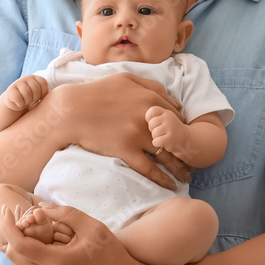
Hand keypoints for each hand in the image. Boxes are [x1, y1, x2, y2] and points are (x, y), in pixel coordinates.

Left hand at [0, 203, 149, 264]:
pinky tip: (50, 242)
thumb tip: (40, 208)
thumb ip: (65, 214)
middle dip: (13, 235)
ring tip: (39, 227)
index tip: (7, 210)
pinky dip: (35, 255)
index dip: (9, 225)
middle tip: (21, 217)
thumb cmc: (113, 255)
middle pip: (14, 256)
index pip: (18, 244)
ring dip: (25, 245)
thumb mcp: (92, 227)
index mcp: (56, 264)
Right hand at [5, 75, 48, 111]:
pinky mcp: (10, 90)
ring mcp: (17, 83)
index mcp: (35, 77)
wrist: (15, 103)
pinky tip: (19, 103)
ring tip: (26, 102)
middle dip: (35, 98)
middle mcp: (26, 78)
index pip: (43, 82)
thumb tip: (59, 96)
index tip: (40, 98)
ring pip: (27, 93)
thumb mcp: (39, 94)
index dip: (43, 93)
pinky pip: (18, 98)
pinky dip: (20, 104)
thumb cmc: (30, 99)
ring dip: (27, 101)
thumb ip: (46, 92)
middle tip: (32, 102)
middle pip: (35, 88)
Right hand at [46, 73, 186, 188]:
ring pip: (167, 155)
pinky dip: (162, 179)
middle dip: (186, 151)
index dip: (183, 131)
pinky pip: (150, 168)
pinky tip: (170, 185)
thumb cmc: (97, 92)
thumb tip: (175, 102)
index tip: (186, 141)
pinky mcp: (126, 150)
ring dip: (179, 168)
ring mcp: (138, 135)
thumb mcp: (126, 78)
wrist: (72, 110)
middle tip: (193, 162)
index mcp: (151, 99)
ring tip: (186, 177)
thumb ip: (152, 86)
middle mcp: (148, 117)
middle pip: (176, 138)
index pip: (177, 118)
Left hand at [146, 105, 187, 151]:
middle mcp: (169, 118)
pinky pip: (156, 141)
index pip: (152, 110)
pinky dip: (157, 143)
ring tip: (162, 137)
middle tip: (159, 132)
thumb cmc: (170, 129)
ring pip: (153, 133)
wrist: (185, 140)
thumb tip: (137, 115)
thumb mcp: (164, 118)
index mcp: (166, 112)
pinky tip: (163, 142)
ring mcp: (170, 128)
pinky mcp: (170, 139)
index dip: (149, 118)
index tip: (153, 123)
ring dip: (156, 137)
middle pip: (151, 123)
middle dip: (152, 130)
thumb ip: (154, 115)